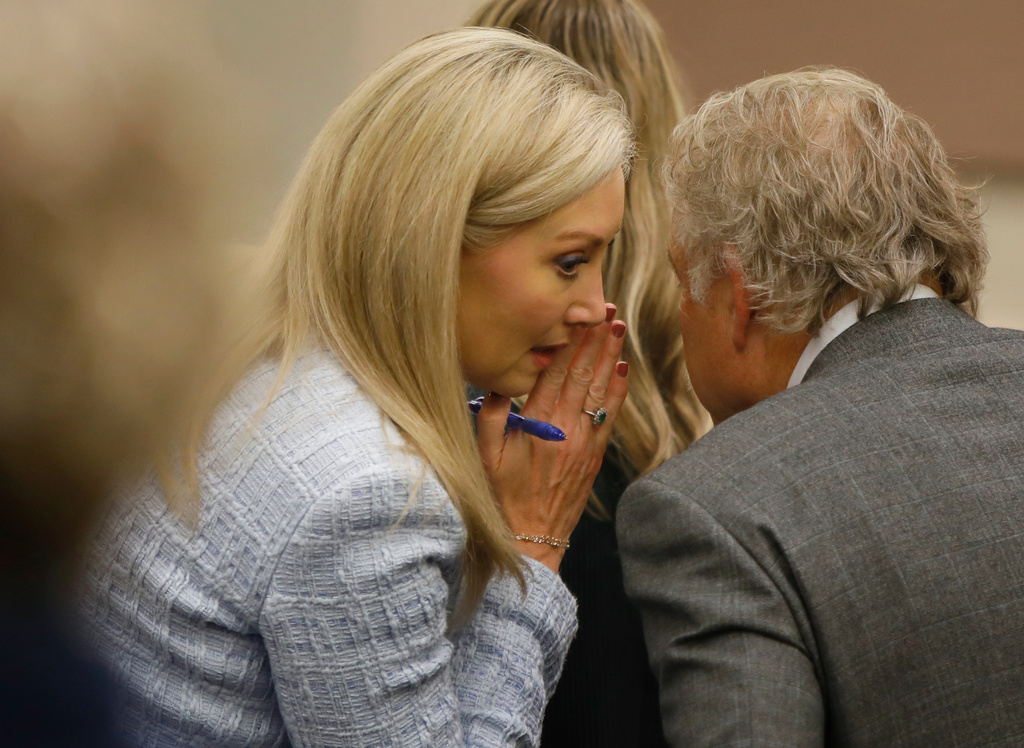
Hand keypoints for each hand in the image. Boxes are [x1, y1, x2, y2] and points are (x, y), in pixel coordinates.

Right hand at [476, 305, 628, 571]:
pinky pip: (609, 417)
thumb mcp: (484, 456)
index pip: (556, 373)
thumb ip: (490, 416)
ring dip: (611, 357)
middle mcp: (565, 431)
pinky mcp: (594, 457)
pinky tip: (624, 370)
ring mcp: (584, 444)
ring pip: (599, 391)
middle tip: (606, 311)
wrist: (531, 539)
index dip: (570, 342)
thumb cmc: (501, 496)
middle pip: (582, 375)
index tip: (578, 317)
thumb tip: (497, 380)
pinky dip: (618, 392)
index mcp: (537, 426)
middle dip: (595, 340)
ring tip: (618, 329)